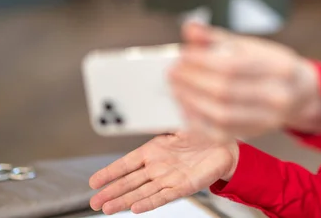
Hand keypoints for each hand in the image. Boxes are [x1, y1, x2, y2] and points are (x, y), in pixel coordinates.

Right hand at [89, 132, 238, 214]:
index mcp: (154, 150)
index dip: (110, 172)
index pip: (126, 163)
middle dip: (111, 191)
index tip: (94, 181)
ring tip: (107, 208)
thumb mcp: (177, 123)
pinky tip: (135, 207)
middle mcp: (158, 167)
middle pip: (129, 182)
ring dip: (124, 201)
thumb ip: (159, 121)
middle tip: (94, 201)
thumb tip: (144, 112)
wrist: (226, 147)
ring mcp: (169, 178)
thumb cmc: (202, 134)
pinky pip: (163, 196)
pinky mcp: (183, 187)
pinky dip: (149, 202)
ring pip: (142, 192)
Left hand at [170, 22, 320, 140]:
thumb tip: (189, 28)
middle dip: (192, 82)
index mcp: (280, 67)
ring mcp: (268, 119)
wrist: (299, 92)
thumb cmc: (270, 64)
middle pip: (225, 91)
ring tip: (176, 89)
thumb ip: (216, 38)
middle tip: (173, 73)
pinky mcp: (255, 134)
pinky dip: (198, 122)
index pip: (233, 65)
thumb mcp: (251, 45)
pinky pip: (220, 134)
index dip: (203, 61)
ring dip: (191, 102)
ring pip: (221, 116)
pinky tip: (186, 108)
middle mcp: (278, 96)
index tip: (182, 56)